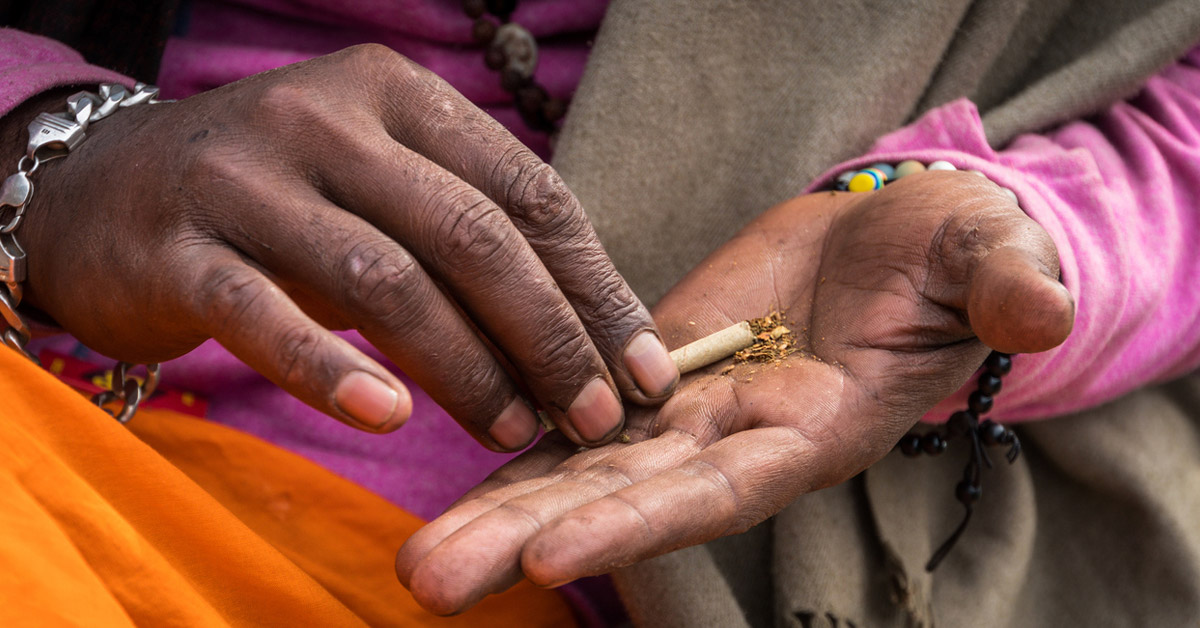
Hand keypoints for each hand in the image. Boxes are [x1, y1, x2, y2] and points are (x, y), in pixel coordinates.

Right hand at [10, 45, 678, 447]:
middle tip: (596, 416)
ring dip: (466, 368)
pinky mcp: (180, 249)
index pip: (528, 191)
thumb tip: (592, 328)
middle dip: (549, 336)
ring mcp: (247, 179)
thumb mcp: (385, 189)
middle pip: (471, 234)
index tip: (643, 368)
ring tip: (518, 434)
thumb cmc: (285, 200)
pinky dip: (332, 371)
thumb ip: (474, 233)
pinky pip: (264, 316)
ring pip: (384, 279)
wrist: (109, 190)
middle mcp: (327, 120)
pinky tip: (389, 419)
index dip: (595, 286)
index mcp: (399, 93)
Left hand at [395, 170, 1074, 613]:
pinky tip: (454, 487)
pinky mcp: (650, 375)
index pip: (718, 490)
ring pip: (584, 470)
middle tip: (432, 581)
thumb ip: (1000, 285)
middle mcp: (736, 441)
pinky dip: (518, 450)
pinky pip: (576, 417)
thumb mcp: (983, 256)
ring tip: (419, 561)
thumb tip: (1041, 309)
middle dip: (531, 541)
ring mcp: (688, 414)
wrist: (883, 237)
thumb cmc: (943, 253)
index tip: (552, 558)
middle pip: (625, 500)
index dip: (640, 523)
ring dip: (501, 513)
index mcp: (811, 431)